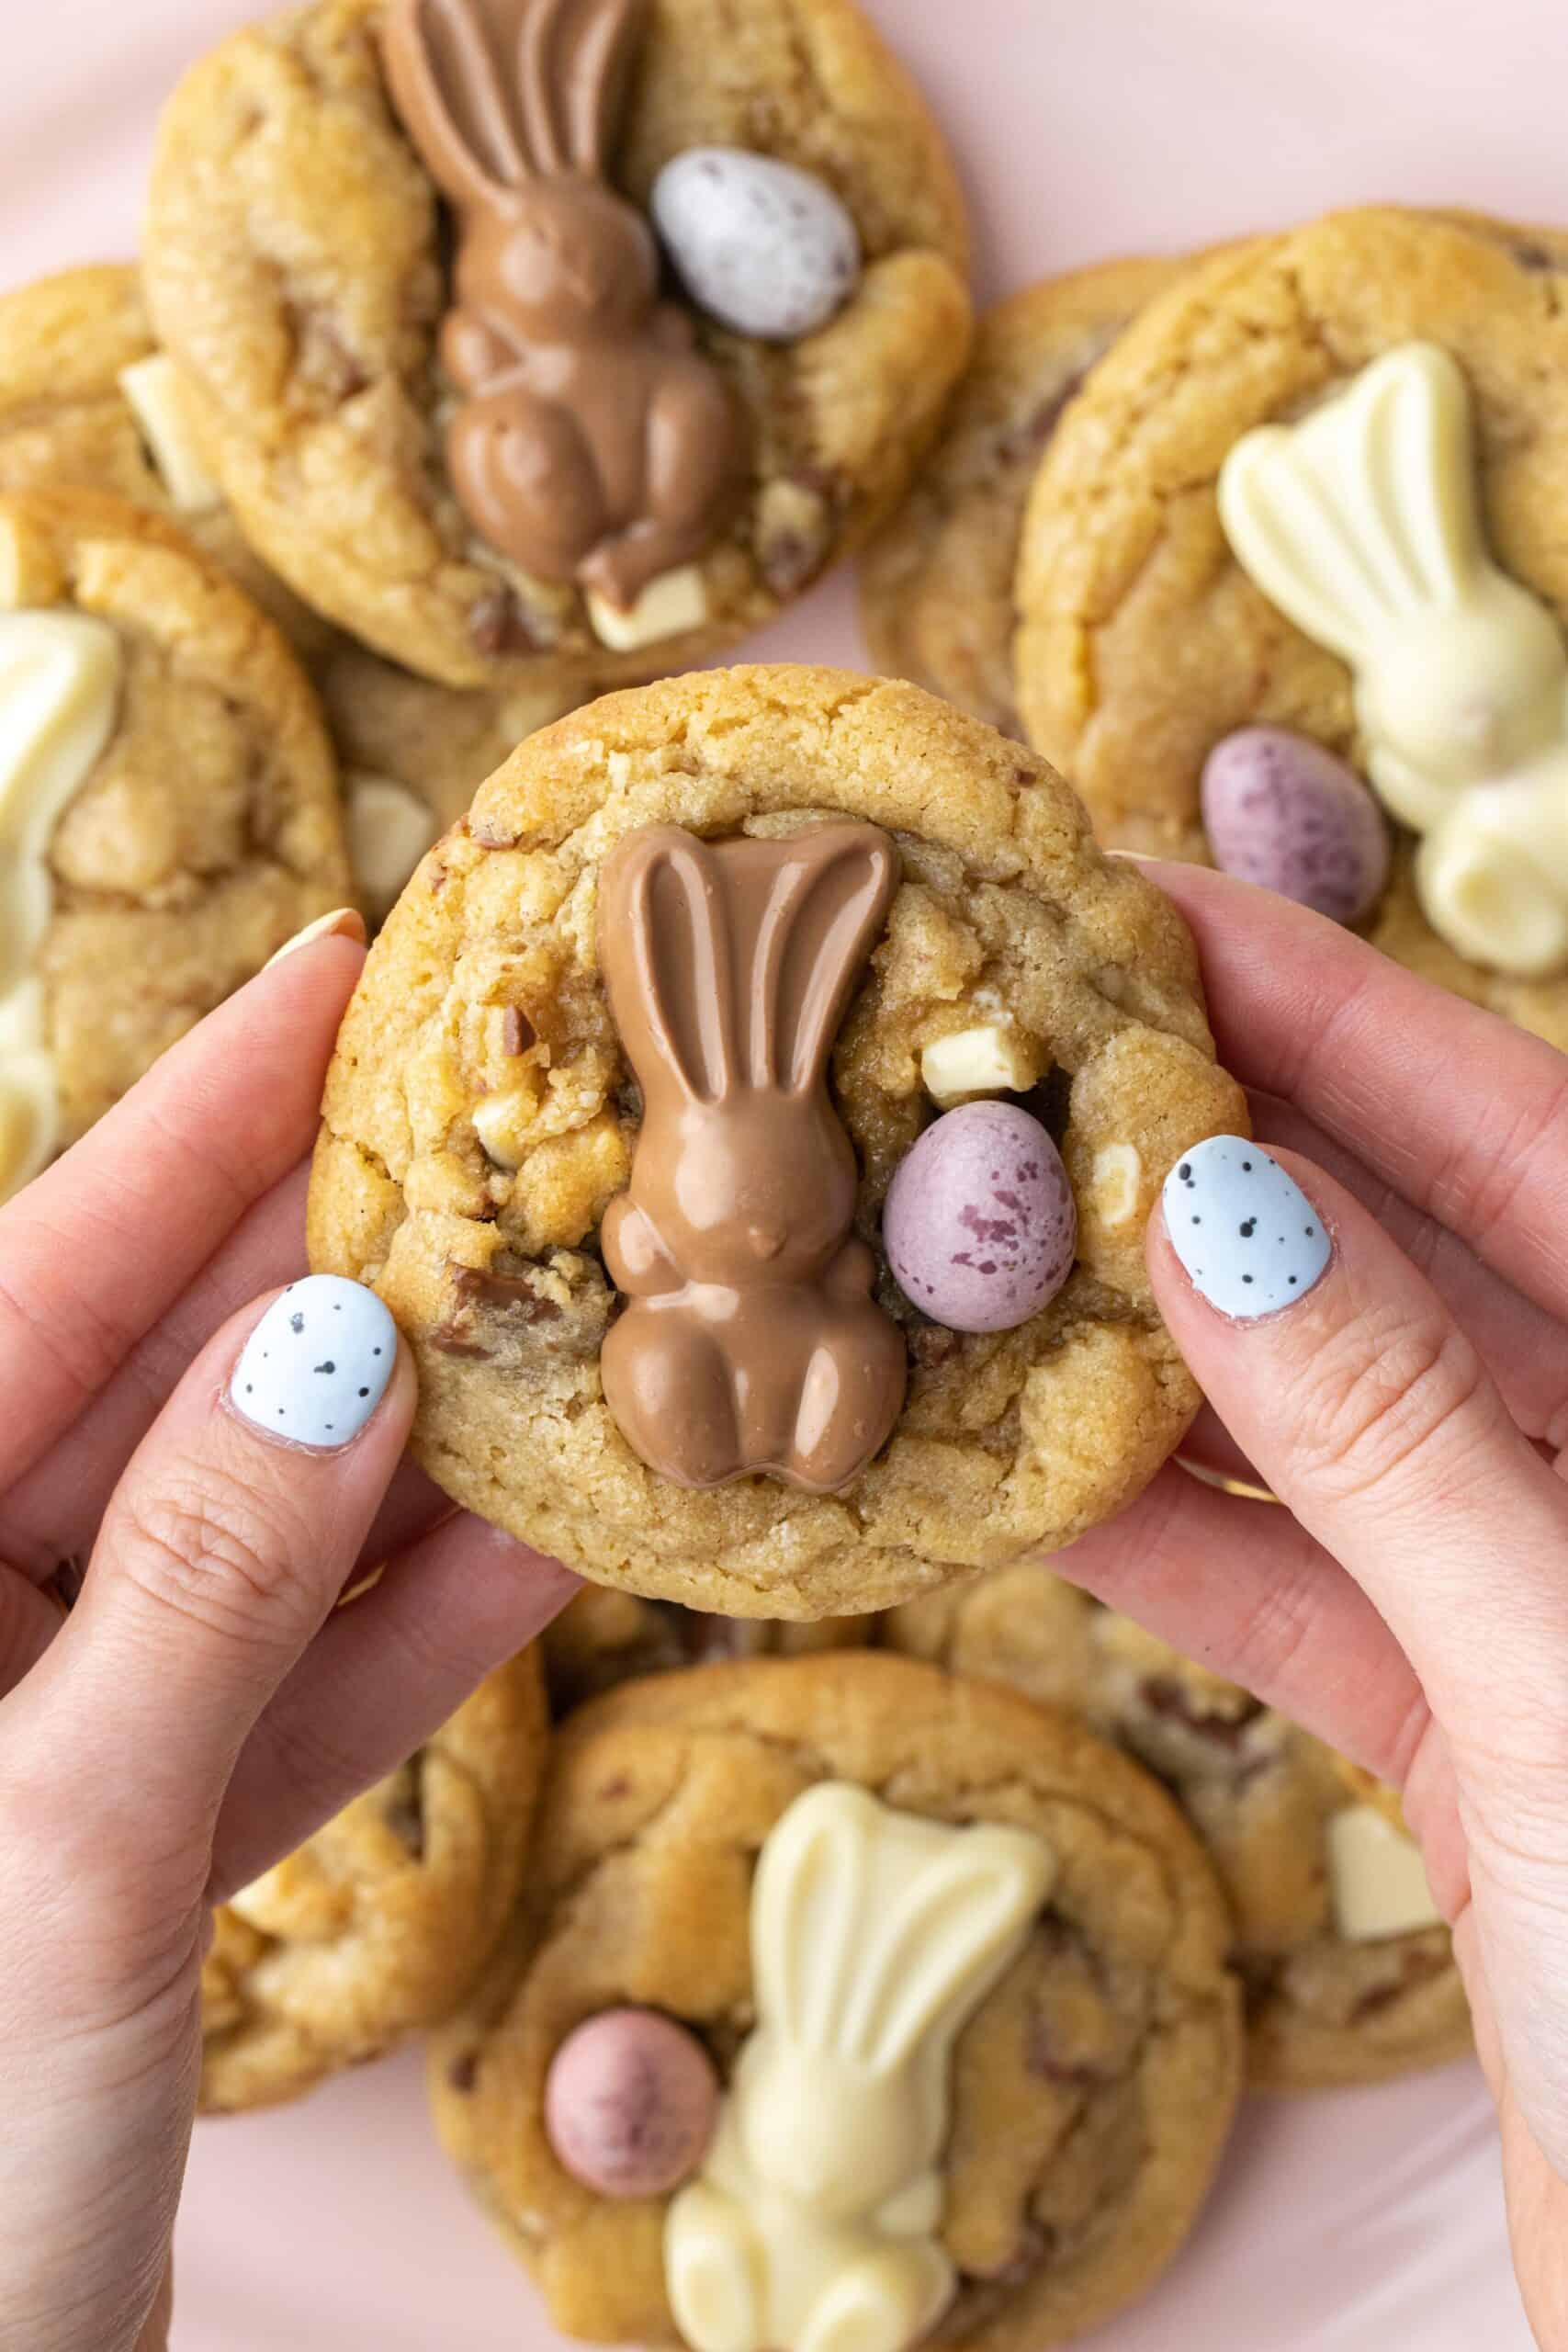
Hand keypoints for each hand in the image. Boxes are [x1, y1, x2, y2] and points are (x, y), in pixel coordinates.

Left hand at [0, 916, 576, 2351]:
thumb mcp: (59, 1847)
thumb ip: (205, 1584)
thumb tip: (339, 1352)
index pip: (30, 1280)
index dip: (190, 1121)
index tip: (333, 975)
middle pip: (155, 1390)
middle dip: (337, 1276)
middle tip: (503, 1141)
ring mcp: (31, 1731)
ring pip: (242, 1544)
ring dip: (412, 1459)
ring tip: (576, 1320)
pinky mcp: (121, 1848)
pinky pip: (280, 1702)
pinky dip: (410, 1641)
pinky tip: (559, 1541)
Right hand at [1059, 864, 1567, 2350]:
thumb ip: (1398, 1441)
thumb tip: (1218, 1214)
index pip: (1515, 1128)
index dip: (1325, 1004)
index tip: (1137, 907)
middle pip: (1403, 1254)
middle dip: (1207, 1155)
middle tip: (1011, 1057)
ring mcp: (1549, 1597)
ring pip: (1327, 1422)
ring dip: (1151, 1351)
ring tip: (969, 1247)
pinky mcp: (1477, 1734)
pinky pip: (1301, 1588)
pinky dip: (1165, 1538)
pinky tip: (1019, 1477)